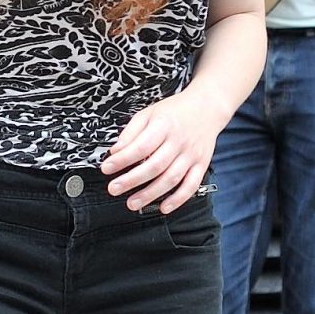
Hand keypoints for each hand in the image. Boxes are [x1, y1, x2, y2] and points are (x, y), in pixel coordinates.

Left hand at [102, 93, 224, 212]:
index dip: (122, 159)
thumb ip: (131, 132)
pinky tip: (164, 207)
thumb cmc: (176, 111)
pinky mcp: (201, 164)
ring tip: (132, 203)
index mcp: (164, 125)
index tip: (107, 168)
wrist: (207, 106)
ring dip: (151, 194)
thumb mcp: (149, 113)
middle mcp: (179, 141)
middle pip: (155, 166)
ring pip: (171, 179)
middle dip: (132, 180)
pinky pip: (191, 185)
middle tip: (114, 188)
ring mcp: (191, 154)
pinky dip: (178, 199)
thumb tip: (116, 151)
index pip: (141, 146)